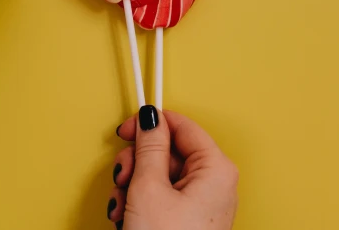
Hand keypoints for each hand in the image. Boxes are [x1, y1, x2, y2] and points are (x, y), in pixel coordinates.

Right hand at [107, 106, 238, 229]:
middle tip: (123, 177)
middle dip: (138, 164)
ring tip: (124, 206)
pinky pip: (163, 198)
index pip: (182, 126)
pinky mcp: (189, 221)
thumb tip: (150, 119)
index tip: (126, 128)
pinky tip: (129, 219)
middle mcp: (215, 183)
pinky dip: (142, 203)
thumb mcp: (149, 188)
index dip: (151, 123)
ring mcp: (203, 204)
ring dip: (134, 186)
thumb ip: (148, 148)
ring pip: (161, 176)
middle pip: (169, 152)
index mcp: (215, 168)